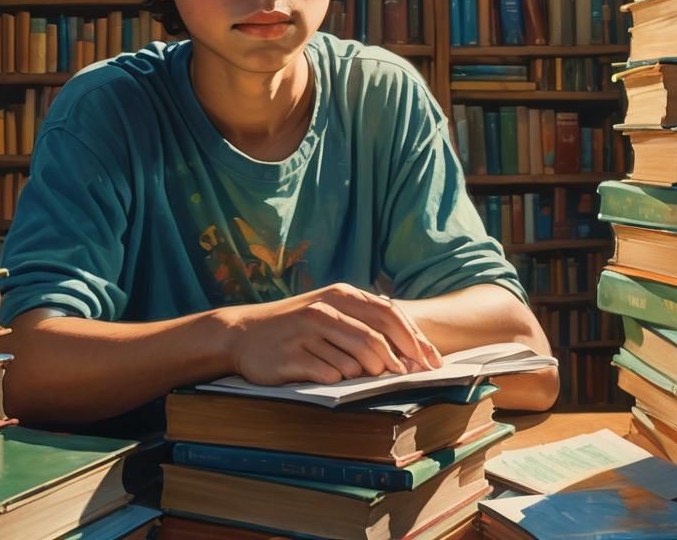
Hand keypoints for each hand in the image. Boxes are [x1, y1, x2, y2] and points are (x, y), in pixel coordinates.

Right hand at [217, 282, 443, 385]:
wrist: (243, 333)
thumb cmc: (296, 324)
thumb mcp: (329, 311)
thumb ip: (364, 322)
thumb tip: (408, 351)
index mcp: (339, 295)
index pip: (389, 314)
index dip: (415, 339)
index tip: (433, 362)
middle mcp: (324, 309)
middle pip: (377, 339)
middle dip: (399, 362)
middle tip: (411, 378)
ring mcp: (306, 332)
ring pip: (356, 361)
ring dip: (367, 375)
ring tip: (363, 377)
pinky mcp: (291, 357)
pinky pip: (329, 376)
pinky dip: (338, 381)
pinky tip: (330, 378)